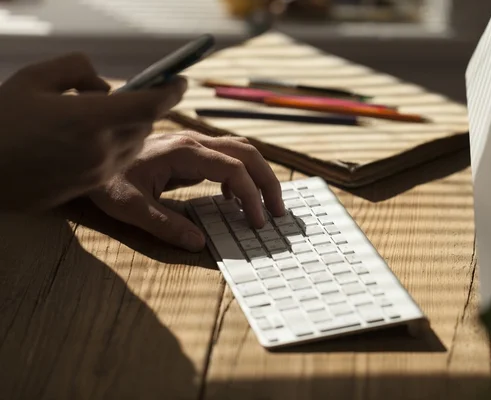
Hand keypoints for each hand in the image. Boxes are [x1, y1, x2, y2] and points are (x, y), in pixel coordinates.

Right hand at [0, 52, 186, 211]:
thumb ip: (78, 70)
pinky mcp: (92, 186)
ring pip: (136, 145)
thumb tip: (106, 86)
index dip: (171, 90)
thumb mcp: (35, 78)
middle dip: (145, 108)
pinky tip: (94, 138)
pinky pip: (121, 162)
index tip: (180, 80)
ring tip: (105, 117)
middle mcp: (102, 149)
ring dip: (133, 128)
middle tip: (132, 95)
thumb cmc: (2, 121)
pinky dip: (120, 146)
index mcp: (90, 119)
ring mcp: (99, 172)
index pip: (150, 105)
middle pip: (146, 124)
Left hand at [89, 131, 285, 251]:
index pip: (233, 168)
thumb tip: (199, 243)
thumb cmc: (105, 180)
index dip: (251, 195)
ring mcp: (193, 143)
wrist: (88, 154)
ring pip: (240, 150)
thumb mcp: (128, 206)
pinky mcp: (190, 151)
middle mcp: (193, 141)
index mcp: (183, 152)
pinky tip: (234, 201)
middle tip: (278, 212)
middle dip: (268, 181)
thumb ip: (164, 224)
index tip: (257, 222)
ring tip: (267, 206)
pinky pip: (227, 157)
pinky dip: (242, 176)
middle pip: (246, 152)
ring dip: (259, 175)